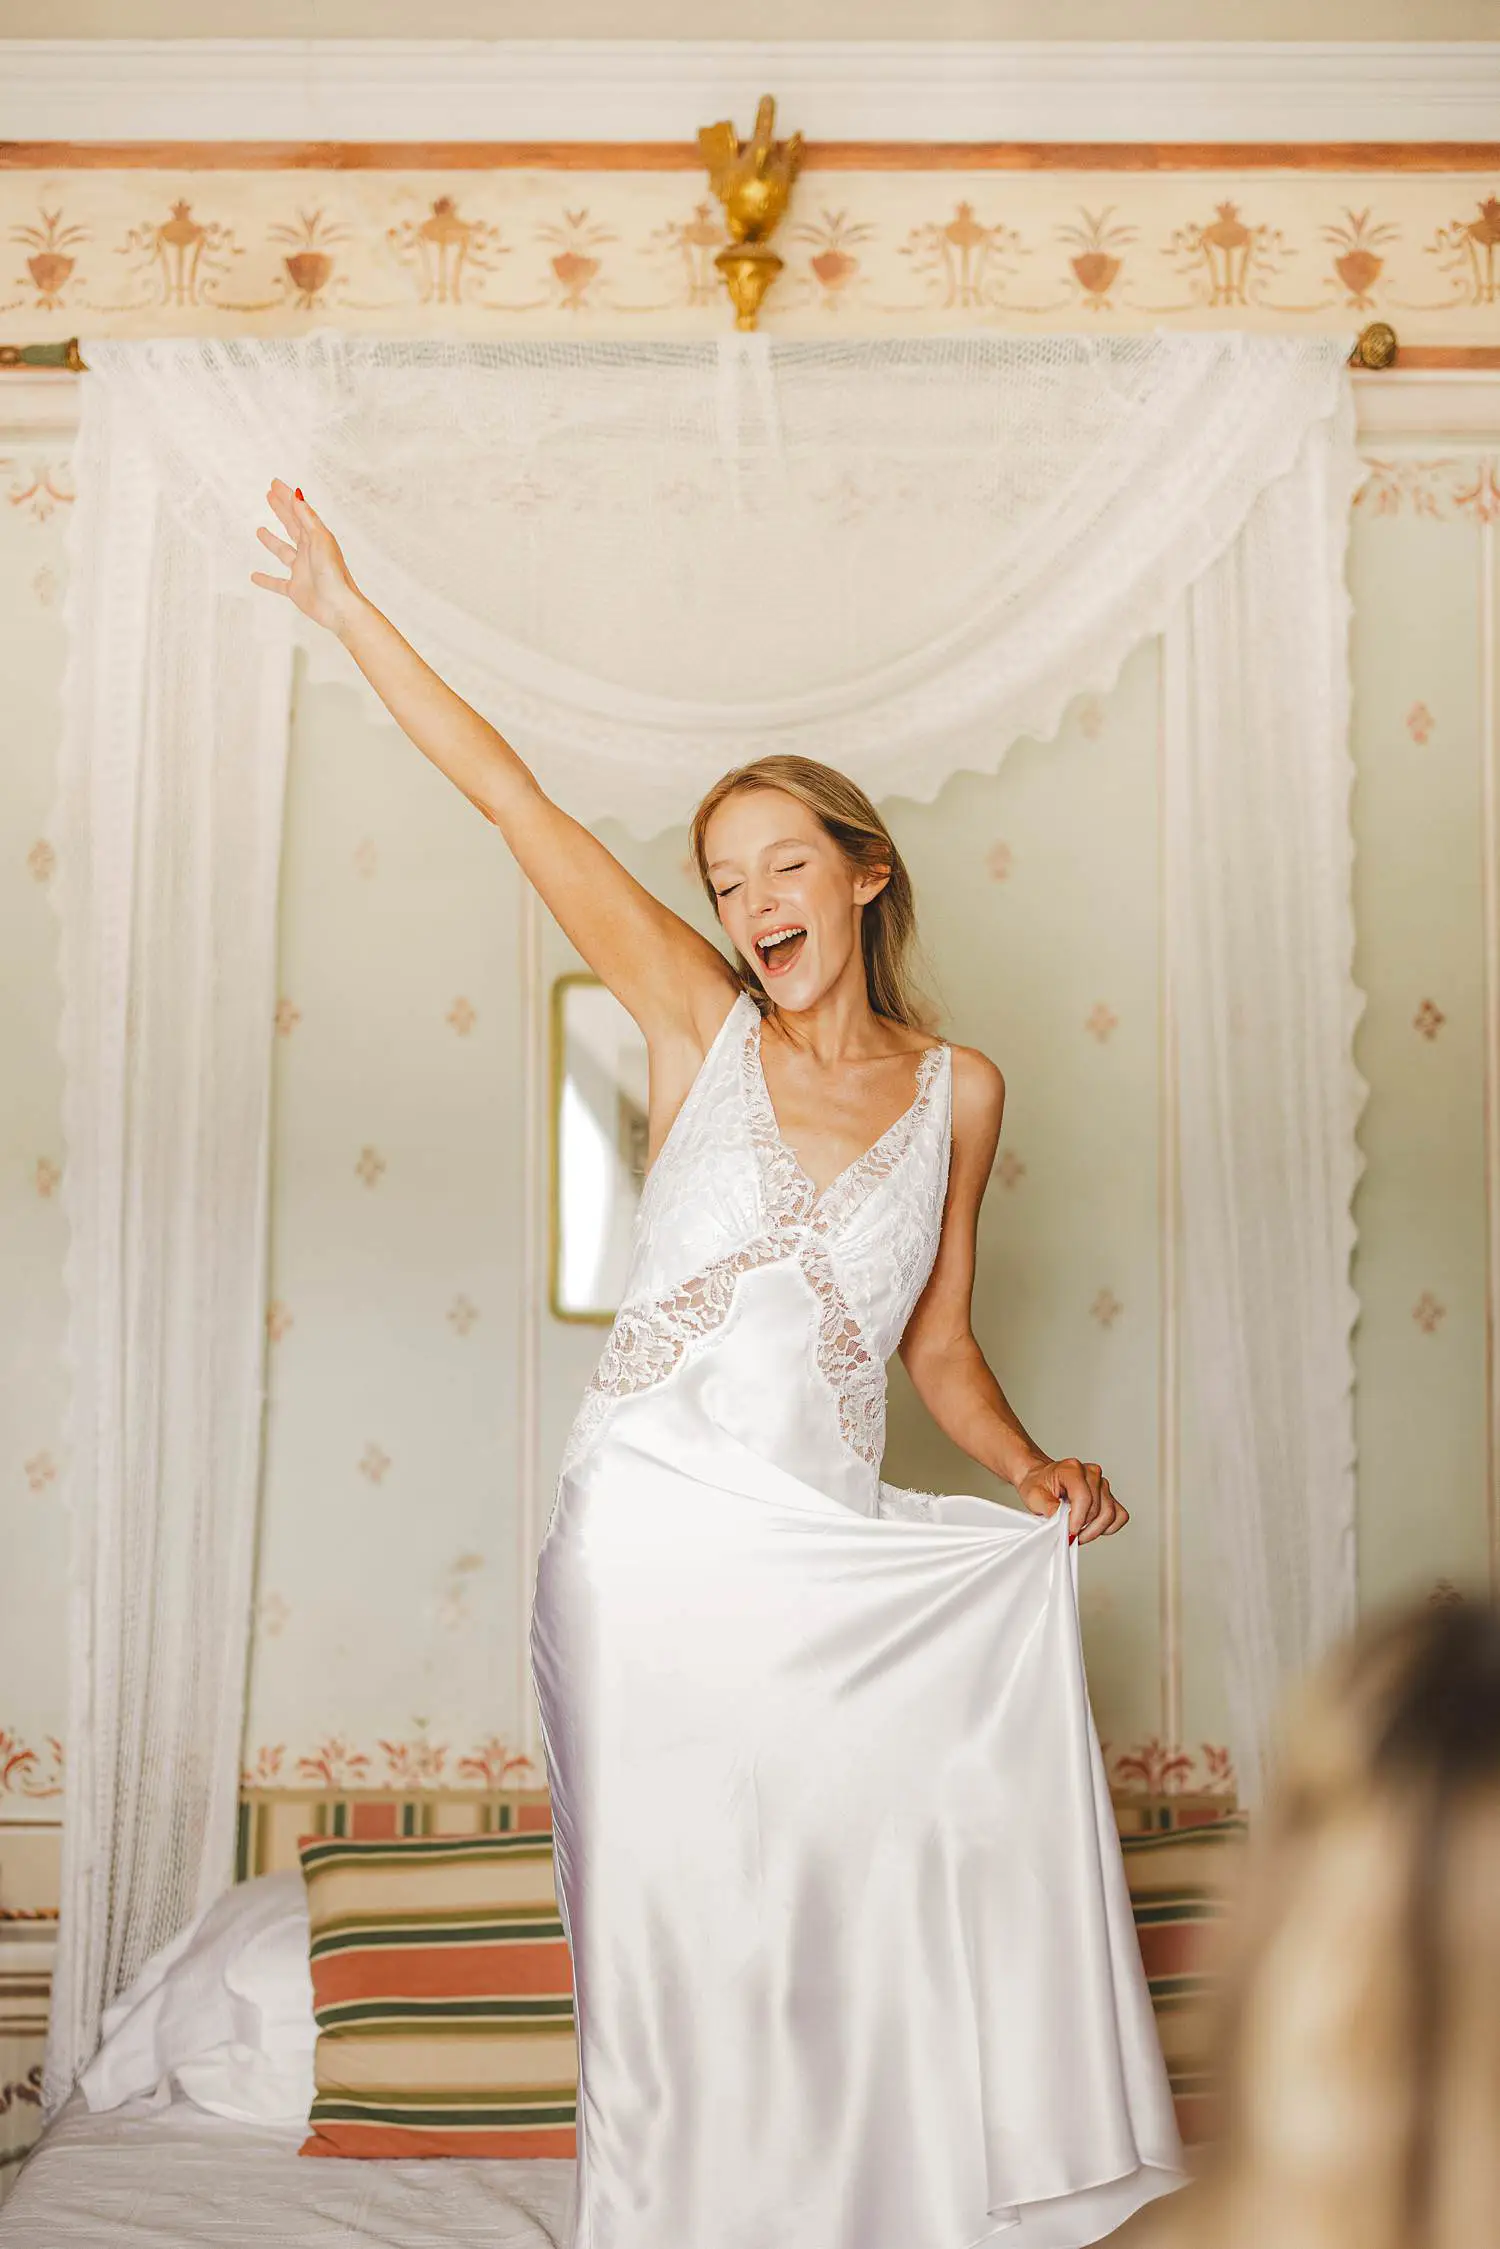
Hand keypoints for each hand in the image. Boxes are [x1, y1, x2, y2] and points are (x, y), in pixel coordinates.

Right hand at [251, 480, 362, 636]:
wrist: (338, 607)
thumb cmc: (333, 573)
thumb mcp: (320, 540)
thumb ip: (307, 518)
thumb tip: (297, 495)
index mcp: (316, 538)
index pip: (299, 512)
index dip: (286, 497)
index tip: (274, 484)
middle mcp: (309, 552)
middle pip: (291, 526)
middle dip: (281, 510)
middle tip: (268, 495)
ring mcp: (302, 570)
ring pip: (283, 552)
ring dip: (271, 541)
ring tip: (259, 530)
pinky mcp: (296, 589)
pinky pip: (277, 583)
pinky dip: (266, 580)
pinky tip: (254, 576)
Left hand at [1014, 1456, 1127, 1544]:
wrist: (1040, 1478)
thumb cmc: (1038, 1484)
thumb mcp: (1034, 1497)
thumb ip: (1050, 1510)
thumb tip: (1064, 1525)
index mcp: (1071, 1469)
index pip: (1084, 1497)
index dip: (1077, 1520)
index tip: (1069, 1532)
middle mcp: (1091, 1473)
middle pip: (1098, 1509)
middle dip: (1084, 1528)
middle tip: (1070, 1535)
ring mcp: (1102, 1483)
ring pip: (1110, 1514)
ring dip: (1095, 1530)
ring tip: (1079, 1533)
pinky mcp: (1108, 1495)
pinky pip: (1119, 1515)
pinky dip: (1107, 1527)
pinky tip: (1092, 1528)